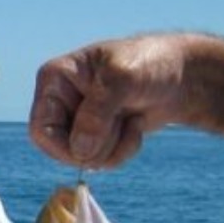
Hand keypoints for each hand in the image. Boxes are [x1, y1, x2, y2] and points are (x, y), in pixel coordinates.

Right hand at [30, 34, 186, 167]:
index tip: (90, 152)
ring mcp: (79, 119)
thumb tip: (79, 150)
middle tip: (122, 129)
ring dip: (113, 148)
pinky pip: (100, 159)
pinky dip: (121, 150)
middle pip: (59, 149)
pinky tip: (134, 127)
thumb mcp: (123, 79)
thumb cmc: (150, 63)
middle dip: (95, 147)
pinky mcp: (97, 134)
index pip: (40, 129)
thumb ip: (97, 114)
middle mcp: (61, 100)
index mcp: (54, 80)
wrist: (183, 75)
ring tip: (132, 122)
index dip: (63, 147)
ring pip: (81, 157)